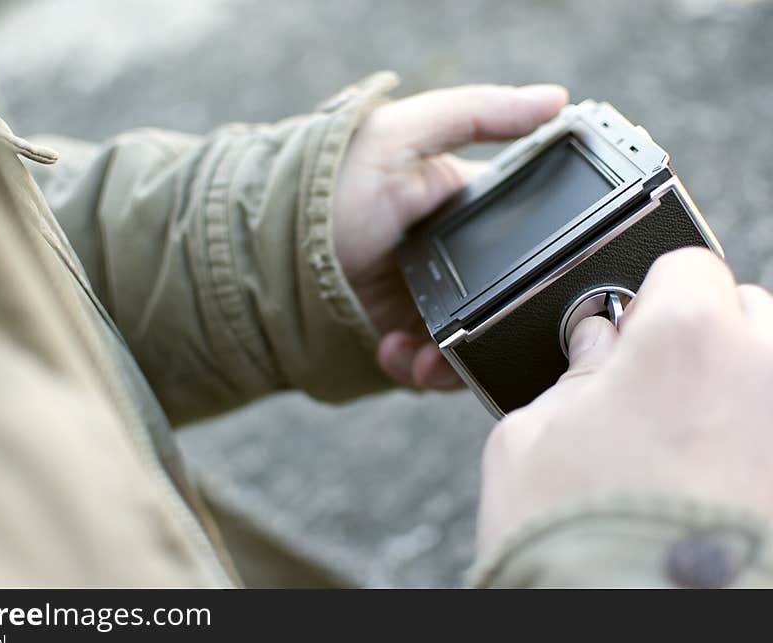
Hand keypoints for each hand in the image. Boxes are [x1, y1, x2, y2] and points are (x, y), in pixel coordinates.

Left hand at [332, 84, 567, 388]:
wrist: (258, 251)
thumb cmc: (326, 182)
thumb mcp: (400, 136)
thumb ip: (476, 114)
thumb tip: (556, 99)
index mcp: (457, 206)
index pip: (519, 232)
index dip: (538, 256)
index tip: (544, 278)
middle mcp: (446, 257)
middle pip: (500, 299)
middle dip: (496, 325)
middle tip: (482, 335)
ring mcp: (420, 301)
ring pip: (471, 342)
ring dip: (456, 359)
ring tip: (427, 360)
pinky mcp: (393, 335)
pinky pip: (428, 364)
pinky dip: (418, 370)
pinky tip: (395, 355)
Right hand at [477, 248, 772, 549]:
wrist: (633, 625)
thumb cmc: (571, 540)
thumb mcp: (528, 434)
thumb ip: (574, 371)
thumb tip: (598, 342)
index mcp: (688, 335)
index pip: (686, 265)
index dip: (649, 302)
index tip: (629, 337)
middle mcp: (769, 370)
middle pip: (747, 312)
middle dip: (702, 342)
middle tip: (652, 399)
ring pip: (772, 371)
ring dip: (737, 390)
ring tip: (687, 450)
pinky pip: (771, 427)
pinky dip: (752, 440)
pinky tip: (712, 479)